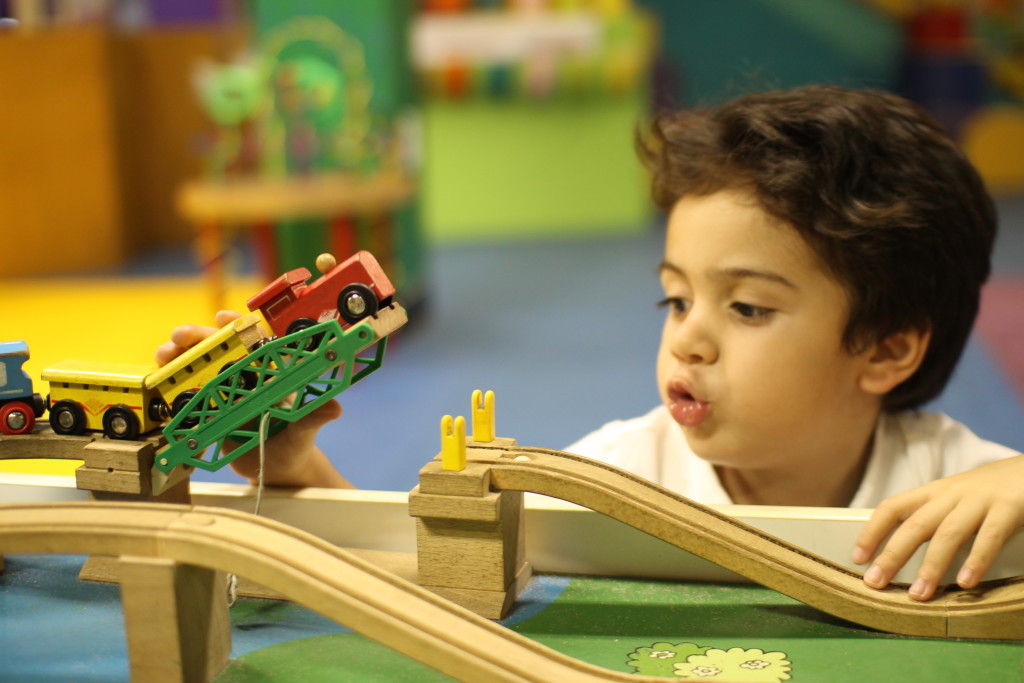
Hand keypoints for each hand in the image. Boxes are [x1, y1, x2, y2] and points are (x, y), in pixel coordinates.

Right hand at [154, 310, 350, 487]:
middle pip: (219, 349)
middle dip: (198, 337)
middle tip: (179, 335)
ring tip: (164, 357)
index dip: (239, 325)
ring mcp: (222, 393)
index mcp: (269, 373)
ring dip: (178, 357)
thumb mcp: (303, 431)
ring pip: (197, 367)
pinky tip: (158, 385)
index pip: (255, 340)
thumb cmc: (294, 443)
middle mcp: (243, 378)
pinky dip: (170, 388)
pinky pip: (185, 395)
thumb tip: (335, 408)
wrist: (277, 471)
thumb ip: (313, 418)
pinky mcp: (206, 412)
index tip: (223, 317)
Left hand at [853, 455, 1023, 600]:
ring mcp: (980, 500)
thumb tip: (900, 549)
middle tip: (874, 583)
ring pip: (948, 533)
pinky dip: (977, 560)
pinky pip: (990, 535)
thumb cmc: (991, 490)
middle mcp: (952, 494)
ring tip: (919, 594)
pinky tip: (967, 583)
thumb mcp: (956, 498)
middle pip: (915, 525)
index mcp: (934, 492)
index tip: (858, 557)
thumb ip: (933, 518)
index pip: (893, 507)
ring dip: (931, 566)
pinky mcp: (1009, 507)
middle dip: (892, 555)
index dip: (872, 531)